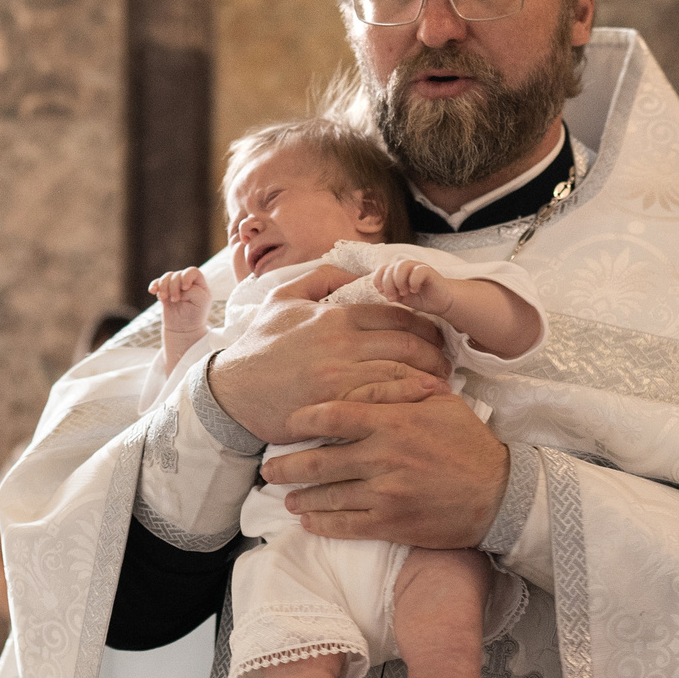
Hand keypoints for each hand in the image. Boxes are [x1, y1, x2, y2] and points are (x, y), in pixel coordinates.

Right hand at [148, 266, 208, 313]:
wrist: (183, 329)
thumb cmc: (195, 315)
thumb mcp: (201, 303)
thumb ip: (193, 291)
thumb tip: (180, 287)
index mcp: (199, 284)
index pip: (192, 271)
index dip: (186, 277)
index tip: (185, 288)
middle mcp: (187, 282)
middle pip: (177, 274)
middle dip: (174, 286)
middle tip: (175, 300)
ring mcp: (175, 286)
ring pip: (166, 277)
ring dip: (164, 286)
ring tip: (165, 298)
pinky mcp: (164, 291)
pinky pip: (157, 283)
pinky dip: (154, 286)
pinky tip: (152, 291)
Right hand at [208, 271, 450, 444]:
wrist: (230, 392)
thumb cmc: (258, 347)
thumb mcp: (282, 299)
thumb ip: (321, 278)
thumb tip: (353, 272)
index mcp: (334, 315)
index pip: (395, 314)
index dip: (424, 324)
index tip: (436, 335)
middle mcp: (341, 342)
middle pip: (407, 343)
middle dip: (436, 352)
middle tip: (448, 361)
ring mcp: (339, 375)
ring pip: (401, 371)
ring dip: (430, 377)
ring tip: (445, 384)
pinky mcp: (335, 405)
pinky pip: (384, 399)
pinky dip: (410, 399)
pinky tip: (426, 402)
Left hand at [262, 393, 507, 547]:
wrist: (499, 493)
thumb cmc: (468, 444)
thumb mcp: (440, 403)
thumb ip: (401, 389)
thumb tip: (368, 374)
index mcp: (393, 422)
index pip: (334, 415)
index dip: (303, 419)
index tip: (288, 422)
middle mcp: (383, 457)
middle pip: (319, 460)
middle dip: (287, 466)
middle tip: (268, 469)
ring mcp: (385, 493)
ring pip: (328, 495)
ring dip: (301, 498)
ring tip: (286, 497)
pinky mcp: (391, 523)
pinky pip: (346, 525)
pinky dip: (322, 524)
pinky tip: (308, 523)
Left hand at [371, 259, 447, 316]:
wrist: (441, 302)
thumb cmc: (420, 299)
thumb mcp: (401, 297)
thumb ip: (390, 292)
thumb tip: (380, 289)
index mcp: (397, 272)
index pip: (382, 268)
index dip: (378, 279)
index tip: (381, 292)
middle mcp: (407, 267)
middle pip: (390, 268)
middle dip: (388, 285)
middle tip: (393, 298)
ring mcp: (418, 267)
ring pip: (402, 265)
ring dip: (399, 281)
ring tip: (404, 293)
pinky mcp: (429, 271)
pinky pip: (418, 270)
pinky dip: (413, 282)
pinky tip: (415, 290)